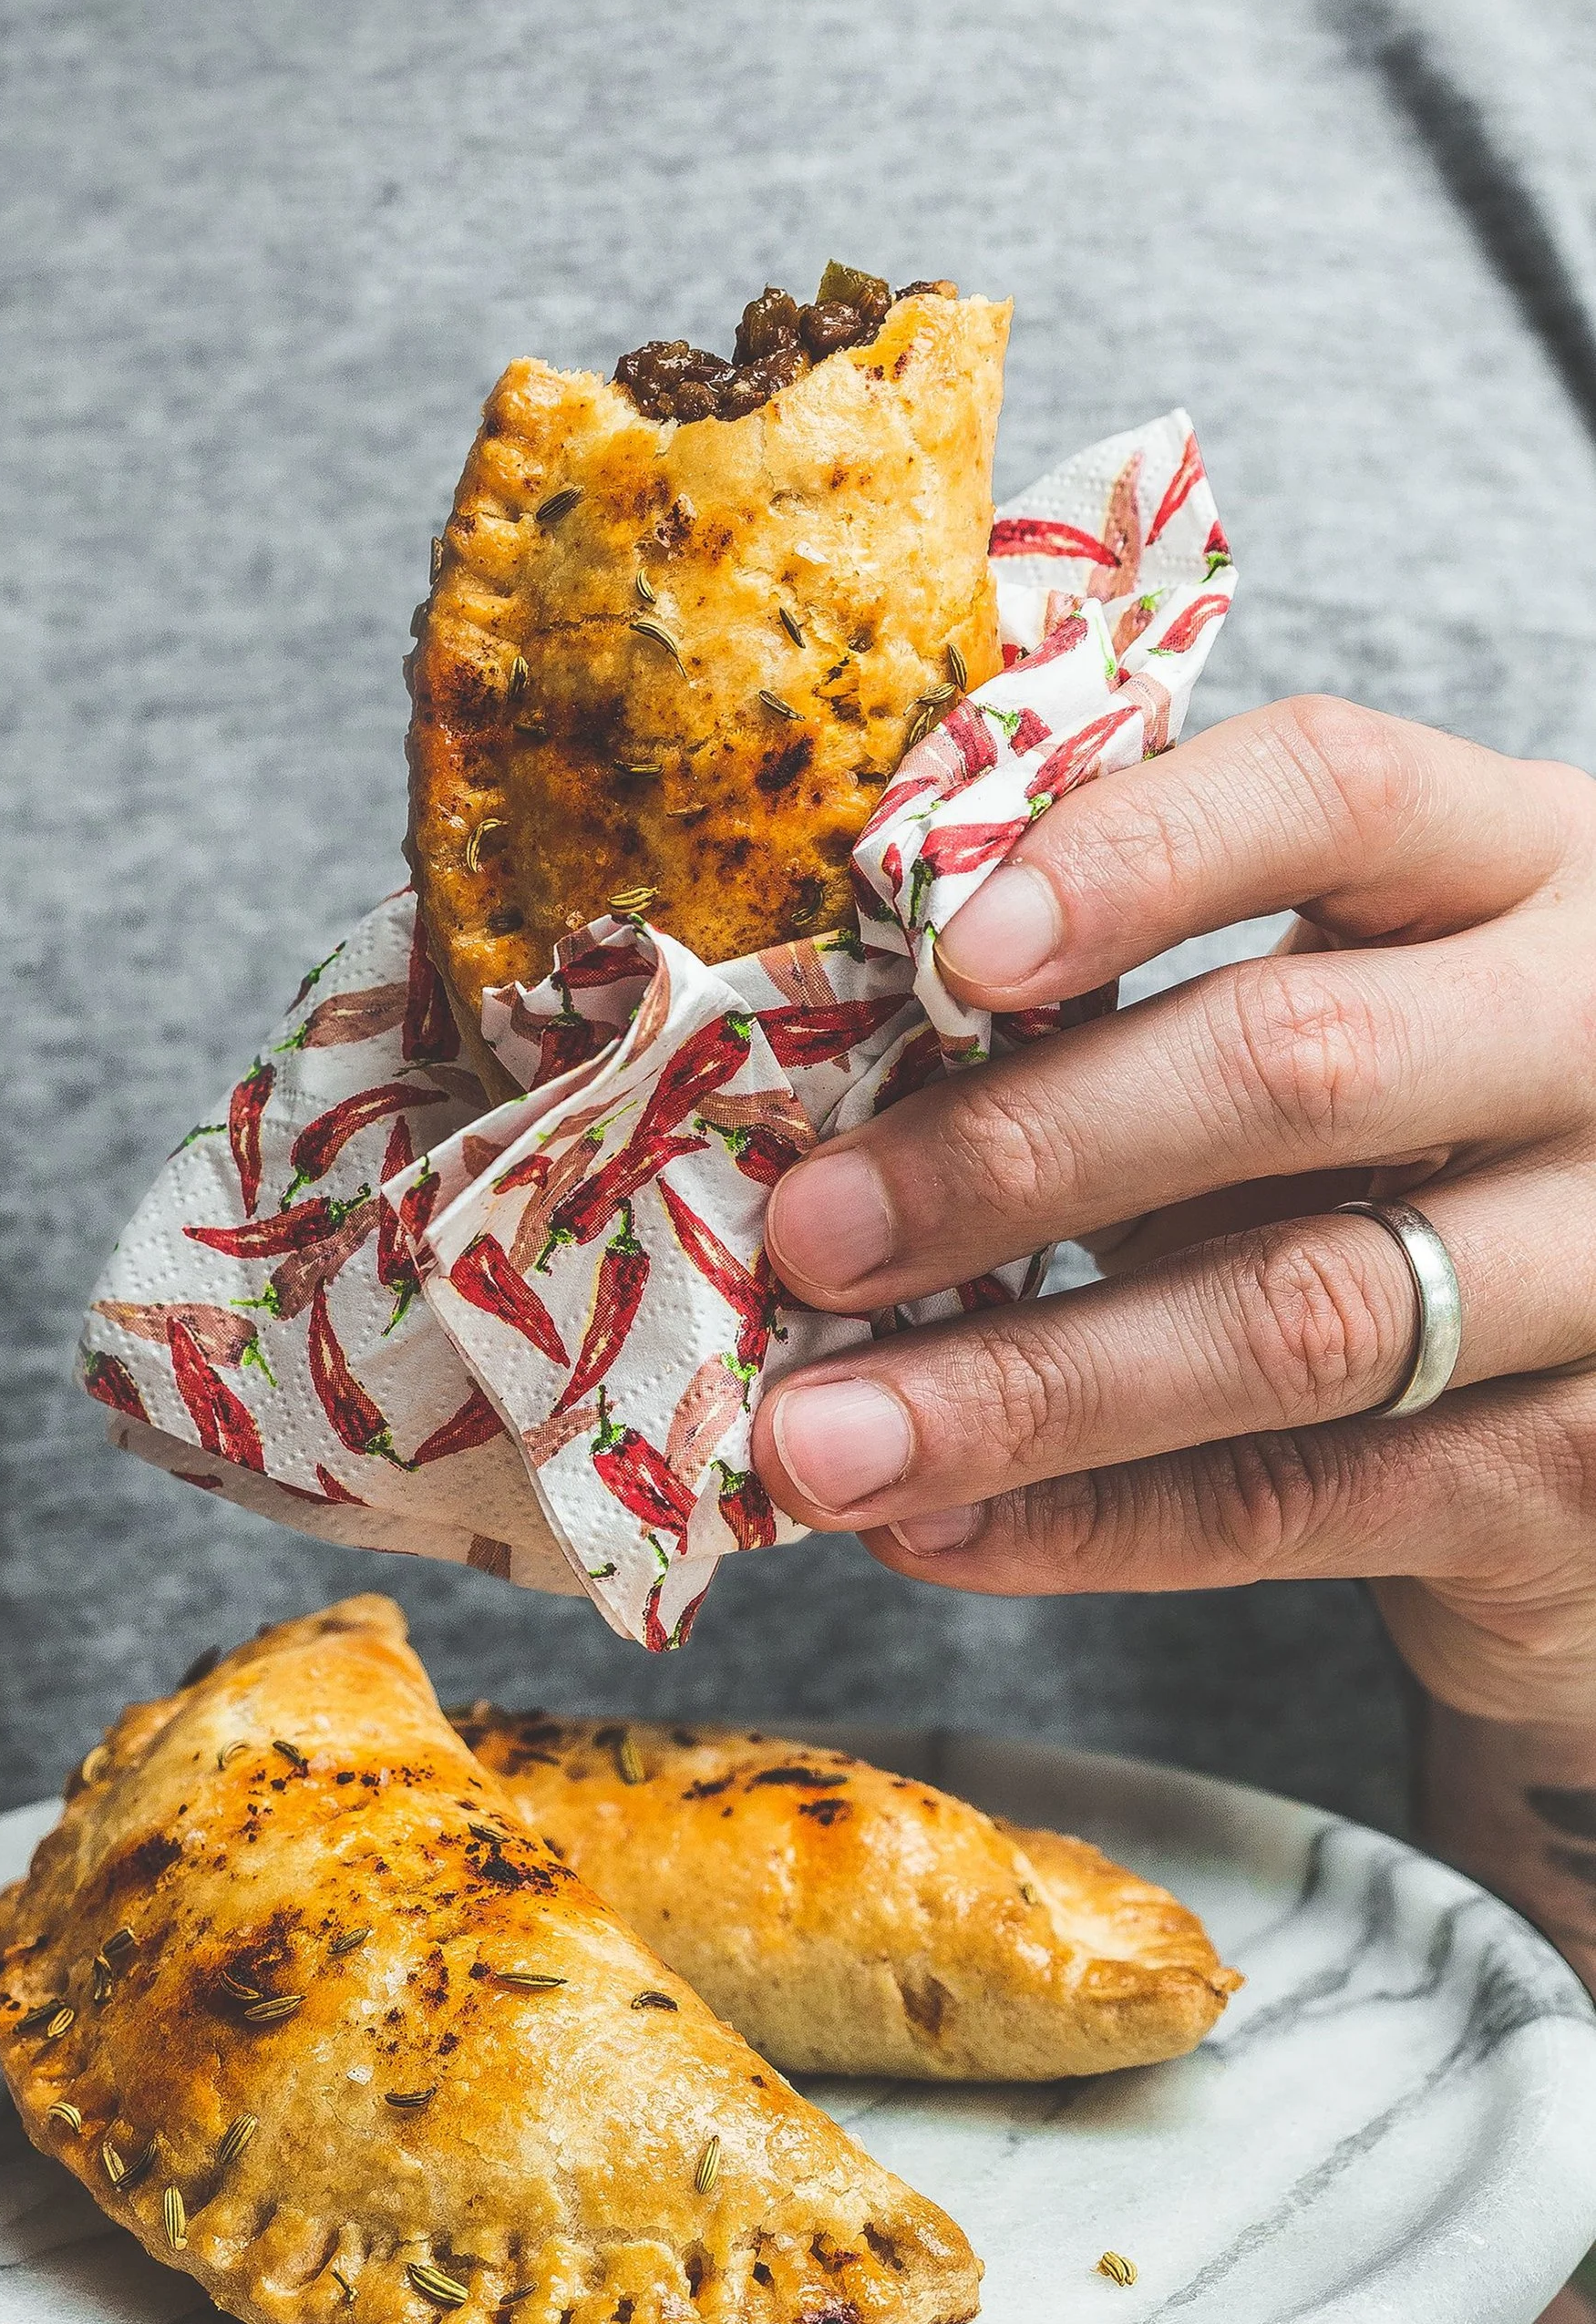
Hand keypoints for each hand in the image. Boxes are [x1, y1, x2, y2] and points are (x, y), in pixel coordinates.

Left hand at [754, 696, 1595, 1728]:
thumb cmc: (1418, 1157)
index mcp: (1527, 860)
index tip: (946, 952)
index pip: (1337, 792)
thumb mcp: (1343, 1019)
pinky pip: (1302, 1500)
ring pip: (1296, 1316)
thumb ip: (1149, 1010)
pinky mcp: (1586, 1473)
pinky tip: (935, 1531)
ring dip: (1021, 1385)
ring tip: (820, 1435)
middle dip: (1016, 1156)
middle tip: (807, 1234)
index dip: (1134, 858)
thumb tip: (836, 1087)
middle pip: (1298, 1066)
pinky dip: (1092, 1523)